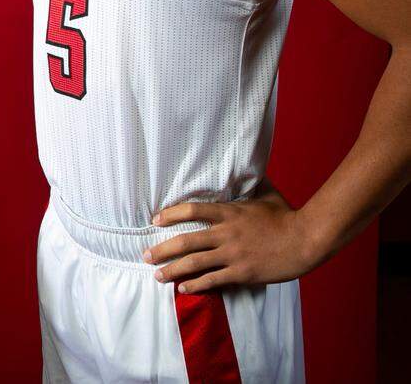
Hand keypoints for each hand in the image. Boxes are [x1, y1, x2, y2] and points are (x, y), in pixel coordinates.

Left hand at [145, 185, 317, 293]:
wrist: (307, 239)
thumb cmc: (288, 216)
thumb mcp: (267, 194)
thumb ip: (253, 183)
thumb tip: (249, 165)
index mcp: (230, 212)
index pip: (192, 209)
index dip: (171, 214)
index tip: (155, 219)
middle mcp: (226, 233)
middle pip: (186, 241)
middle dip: (162, 249)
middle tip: (145, 255)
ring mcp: (234, 254)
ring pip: (195, 263)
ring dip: (173, 270)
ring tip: (158, 275)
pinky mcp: (243, 273)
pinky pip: (213, 280)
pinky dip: (196, 285)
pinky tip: (183, 289)